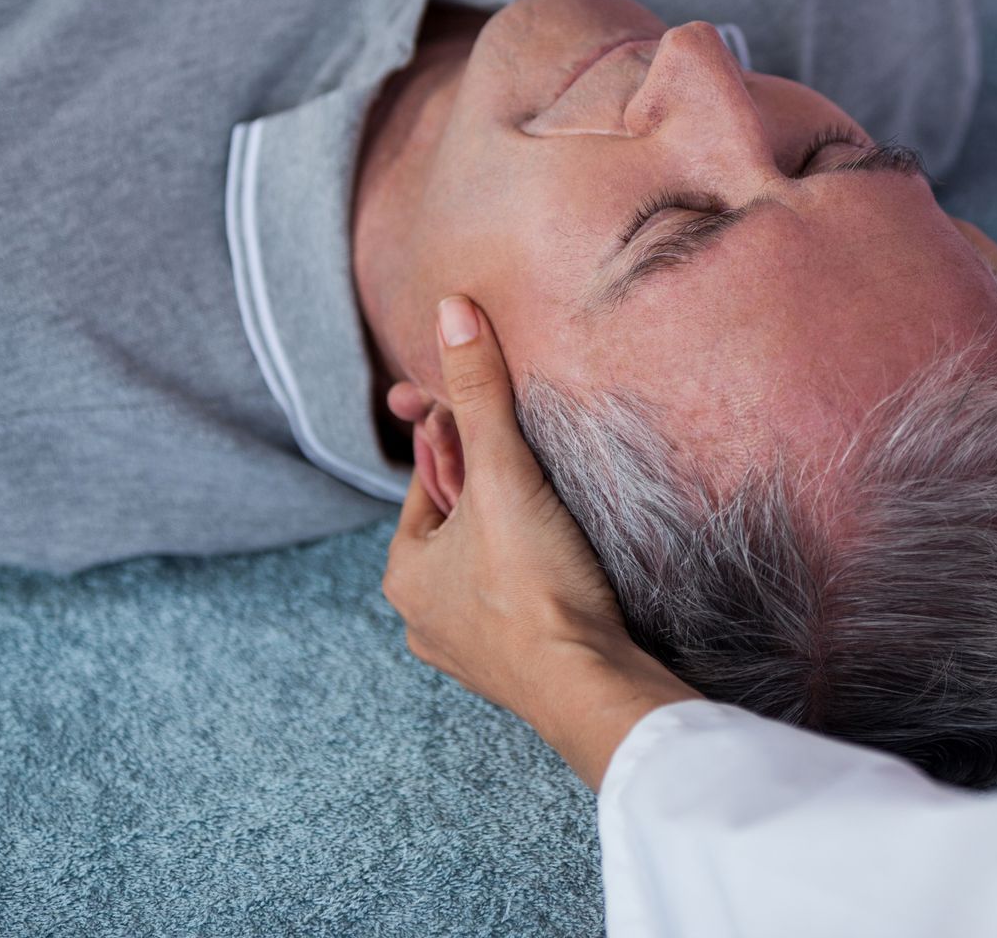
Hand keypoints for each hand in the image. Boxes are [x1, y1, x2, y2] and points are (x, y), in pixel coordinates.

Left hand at [382, 296, 697, 786]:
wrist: (592, 688)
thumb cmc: (537, 587)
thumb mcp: (505, 474)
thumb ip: (481, 393)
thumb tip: (451, 308)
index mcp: (404, 573)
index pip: (428, 483)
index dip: (462, 442)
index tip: (497, 420)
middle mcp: (424, 618)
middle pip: (459, 525)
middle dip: (492, 491)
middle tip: (534, 463)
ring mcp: (470, 652)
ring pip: (488, 568)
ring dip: (518, 536)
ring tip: (559, 512)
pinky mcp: (518, 672)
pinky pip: (520, 605)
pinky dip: (539, 580)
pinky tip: (571, 566)